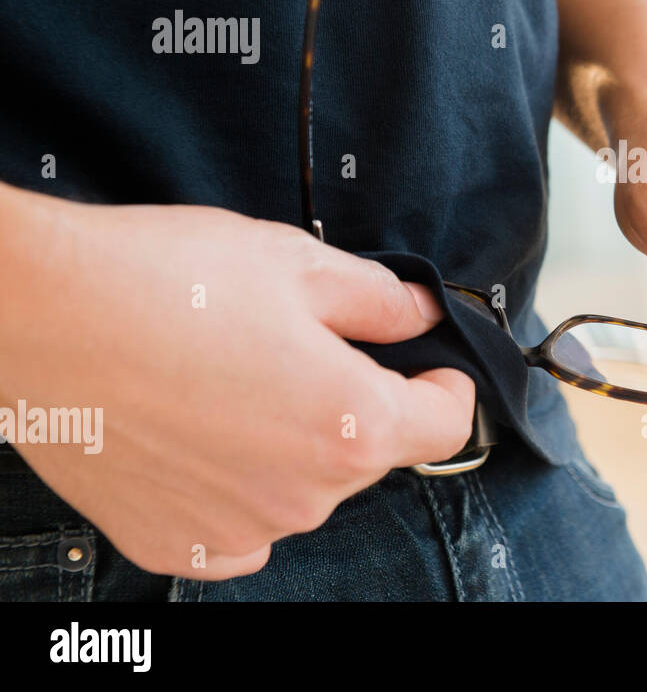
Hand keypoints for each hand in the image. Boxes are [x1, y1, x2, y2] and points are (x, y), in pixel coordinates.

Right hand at [0, 188, 473, 578]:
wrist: (37, 315)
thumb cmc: (164, 281)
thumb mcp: (298, 263)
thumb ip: (378, 300)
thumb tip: (419, 314)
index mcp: (352, 425)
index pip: (447, 424)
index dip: (444, 384)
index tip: (426, 365)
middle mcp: (305, 496)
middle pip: (372, 454)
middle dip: (357, 404)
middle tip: (299, 349)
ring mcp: (238, 529)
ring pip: (306, 488)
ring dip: (293, 446)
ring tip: (231, 381)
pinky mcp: (176, 542)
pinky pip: (242, 525)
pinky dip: (237, 486)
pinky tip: (200, 433)